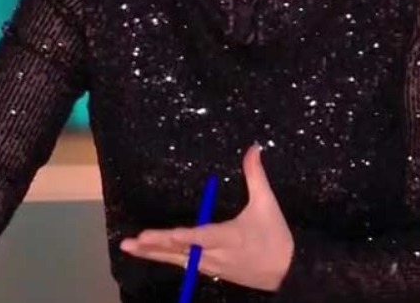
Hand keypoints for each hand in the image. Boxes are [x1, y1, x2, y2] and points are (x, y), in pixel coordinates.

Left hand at [119, 143, 294, 291]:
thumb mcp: (267, 204)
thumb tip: (253, 147)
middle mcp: (216, 255)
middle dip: (155, 247)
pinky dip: (166, 258)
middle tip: (131, 242)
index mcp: (229, 237)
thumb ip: (256, 175)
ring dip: (154, 253)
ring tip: (131, 247)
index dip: (180, 236)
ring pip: (178, 260)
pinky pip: (184, 264)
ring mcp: (212, 266)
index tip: (160, 234)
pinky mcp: (211, 271)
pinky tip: (151, 253)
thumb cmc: (276, 237)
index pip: (201, 237)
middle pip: (181, 251)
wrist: (288, 273)